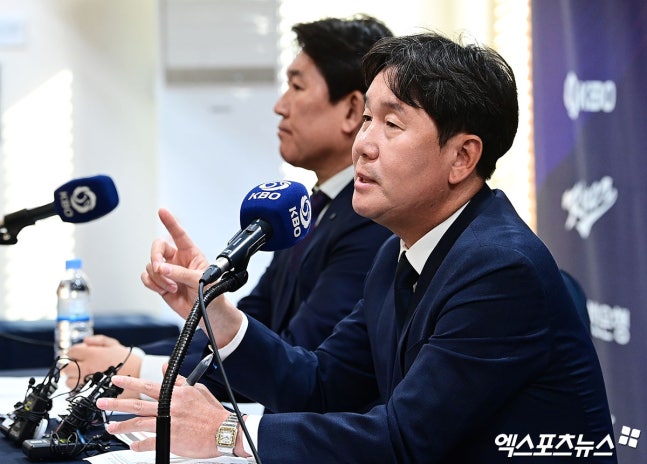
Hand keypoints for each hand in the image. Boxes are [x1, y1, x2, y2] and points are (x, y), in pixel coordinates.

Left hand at [63, 335, 141, 397]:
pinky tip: (87, 384)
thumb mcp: (114, 344)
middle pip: (66, 367)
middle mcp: (87, 367)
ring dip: (73, 378)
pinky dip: (78, 388)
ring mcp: (88, 381)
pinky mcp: (91, 391)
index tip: (79, 354)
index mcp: (92, 354)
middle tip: (79, 365)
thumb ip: (98, 340)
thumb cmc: (127, 359)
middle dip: (71, 365)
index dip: (74, 352)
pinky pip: (77, 391)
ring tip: (83, 376)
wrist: (137, 375)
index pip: (71, 352)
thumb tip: (85, 341)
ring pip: (69, 381)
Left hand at [96, 374, 232, 457]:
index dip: (129, 382)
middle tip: (102, 403)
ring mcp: (168, 425)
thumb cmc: (212, 411)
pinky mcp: (170, 441)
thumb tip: (164, 367)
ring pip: (138, 424)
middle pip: (137, 405)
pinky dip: (139, 445)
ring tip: (110, 426)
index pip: (147, 385)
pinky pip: (150, 443)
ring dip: (122, 425)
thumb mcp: (198, 389)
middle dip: (116, 403)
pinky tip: (133, 446)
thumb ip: (179, 379)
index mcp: (175, 394)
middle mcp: (169, 408)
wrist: (223, 431)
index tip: (116, 380)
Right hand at [141, 208, 209, 318]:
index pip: (179, 234)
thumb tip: (162, 269)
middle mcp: (177, 259)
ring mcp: (168, 271)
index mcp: (191, 253)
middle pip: (157, 248)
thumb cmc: (211, 293)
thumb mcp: (200, 281)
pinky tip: (163, 290)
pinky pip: (147, 277)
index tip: (162, 211)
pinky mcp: (160, 283)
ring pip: (151, 265)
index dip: (170, 222)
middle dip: (155, 257)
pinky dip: (152, 284)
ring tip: (173, 287)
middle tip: (160, 269)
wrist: (208, 313)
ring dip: (158, 277)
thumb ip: (181, 273)